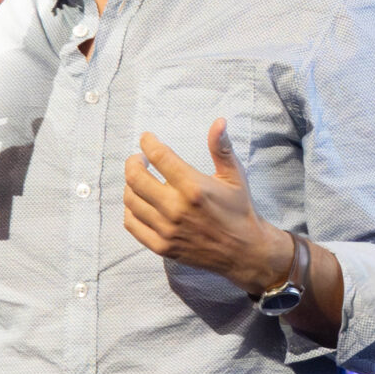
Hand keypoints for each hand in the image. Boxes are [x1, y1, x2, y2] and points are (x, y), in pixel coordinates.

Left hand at [122, 119, 291, 292]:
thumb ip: (221, 148)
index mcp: (194, 187)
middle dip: (133, 162)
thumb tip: (219, 121)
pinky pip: (132, 224)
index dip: (148, 143)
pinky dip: (130, 210)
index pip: (159, 157)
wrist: (244, 251)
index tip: (146, 138)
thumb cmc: (240, 209)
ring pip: (130, 200)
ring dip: (130, 185)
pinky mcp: (162, 246)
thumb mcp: (234, 176)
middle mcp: (176, 208)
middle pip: (135, 178)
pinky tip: (139, 203)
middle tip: (139, 159)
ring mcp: (167, 229)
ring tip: (140, 180)